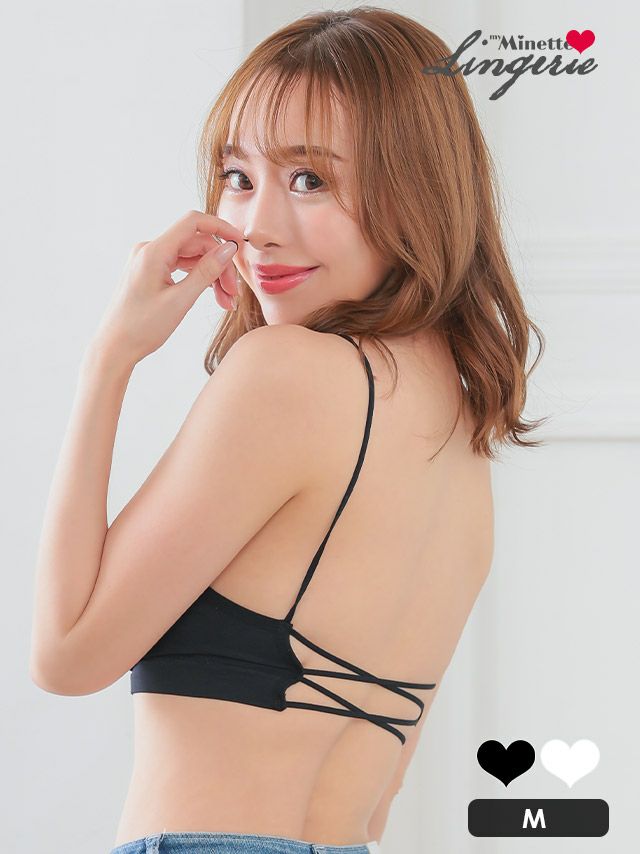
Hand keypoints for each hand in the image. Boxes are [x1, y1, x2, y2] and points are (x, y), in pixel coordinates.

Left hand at [92, 210, 243, 363]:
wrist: (115, 347)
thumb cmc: (141, 328)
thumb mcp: (180, 301)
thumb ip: (206, 272)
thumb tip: (227, 249)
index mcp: (153, 252)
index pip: (193, 223)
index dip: (220, 228)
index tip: (239, 244)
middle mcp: (150, 250)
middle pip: (196, 244)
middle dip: (220, 265)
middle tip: (234, 292)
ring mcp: (150, 261)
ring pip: (191, 257)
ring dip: (212, 275)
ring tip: (226, 301)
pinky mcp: (151, 272)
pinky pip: (181, 267)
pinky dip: (199, 279)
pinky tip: (213, 295)